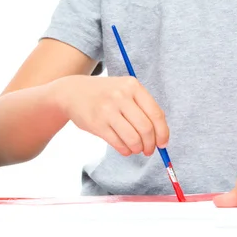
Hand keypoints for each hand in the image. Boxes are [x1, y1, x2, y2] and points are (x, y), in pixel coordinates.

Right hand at [53, 75, 168, 156]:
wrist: (73, 92)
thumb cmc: (106, 93)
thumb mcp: (125, 90)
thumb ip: (143, 107)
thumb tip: (160, 134)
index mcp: (133, 86)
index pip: (156, 113)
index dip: (162, 132)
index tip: (163, 143)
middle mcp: (121, 96)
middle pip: (146, 128)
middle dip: (151, 144)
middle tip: (149, 150)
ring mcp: (108, 110)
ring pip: (133, 138)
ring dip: (138, 149)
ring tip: (137, 149)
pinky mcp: (97, 124)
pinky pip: (118, 143)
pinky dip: (126, 150)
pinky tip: (126, 149)